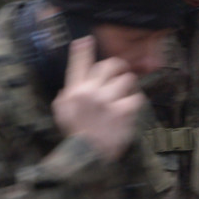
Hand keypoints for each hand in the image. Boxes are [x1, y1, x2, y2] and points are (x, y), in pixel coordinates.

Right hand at [51, 36, 144, 162]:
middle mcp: (90, 93)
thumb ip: (64, 97)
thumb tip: (67, 86)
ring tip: (126, 92)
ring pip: (126, 79)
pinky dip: (134, 101)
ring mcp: (107, 102)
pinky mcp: (123, 112)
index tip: (86, 40)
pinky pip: (136, 97)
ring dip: (128, 85)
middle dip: (118, 66)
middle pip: (109, 66)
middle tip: (121, 70)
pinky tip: (130, 107)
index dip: (83, 50)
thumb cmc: (75, 135)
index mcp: (74, 92)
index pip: (78, 65)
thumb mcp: (61, 114)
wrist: (87, 158)